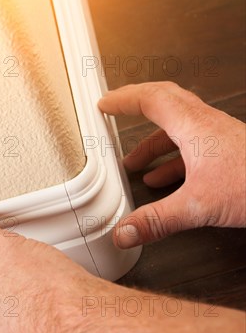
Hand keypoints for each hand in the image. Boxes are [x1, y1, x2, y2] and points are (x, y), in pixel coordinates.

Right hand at [99, 82, 245, 247]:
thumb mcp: (199, 206)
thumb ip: (157, 220)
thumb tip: (125, 232)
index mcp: (195, 127)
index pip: (152, 100)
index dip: (124, 100)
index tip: (105, 104)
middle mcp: (207, 127)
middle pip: (165, 106)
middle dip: (137, 111)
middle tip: (117, 116)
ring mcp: (219, 140)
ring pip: (179, 130)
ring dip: (154, 144)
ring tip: (136, 164)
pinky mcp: (228, 155)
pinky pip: (193, 149)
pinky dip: (173, 161)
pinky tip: (165, 183)